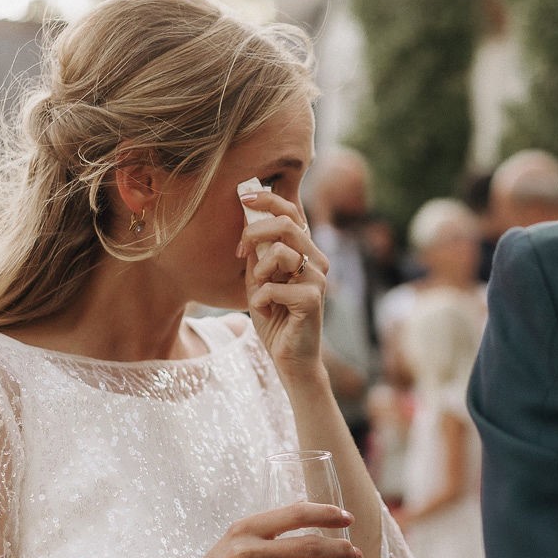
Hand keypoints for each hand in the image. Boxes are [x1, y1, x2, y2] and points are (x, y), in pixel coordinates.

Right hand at [135, 500, 361, 557]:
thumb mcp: (231, 544)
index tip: (347, 519)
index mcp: (244, 529)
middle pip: (308, 546)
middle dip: (340, 550)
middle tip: (356, 555)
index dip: (326, 514)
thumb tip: (306, 526)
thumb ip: (264, 535)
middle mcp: (248, 552)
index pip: (295, 514)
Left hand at [236, 189, 330, 380]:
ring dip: (259, 272)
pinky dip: (259, 300)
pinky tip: (266, 311)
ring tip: (260, 292)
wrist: (290, 359)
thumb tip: (246, 219)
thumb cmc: (275, 318)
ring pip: (280, 252)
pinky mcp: (312, 299)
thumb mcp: (259, 280)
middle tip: (240, 250)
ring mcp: (318, 279)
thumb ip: (256, 253)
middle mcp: (317, 261)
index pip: (293, 212)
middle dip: (255, 231)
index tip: (243, 197)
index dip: (268, 199)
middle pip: (287, 224)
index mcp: (305, 252)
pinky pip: (273, 286)